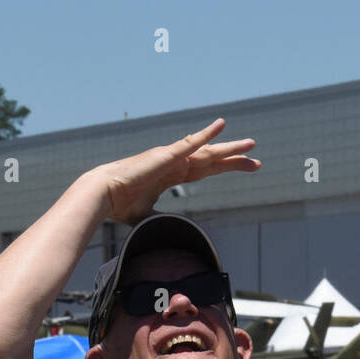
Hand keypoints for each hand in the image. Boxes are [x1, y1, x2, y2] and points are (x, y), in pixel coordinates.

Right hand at [95, 119, 258, 225]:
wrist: (103, 194)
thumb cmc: (119, 204)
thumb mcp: (147, 216)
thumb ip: (162, 219)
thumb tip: (170, 232)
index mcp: (170, 174)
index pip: (204, 170)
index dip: (224, 168)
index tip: (243, 168)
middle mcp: (174, 162)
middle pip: (211, 160)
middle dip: (235, 161)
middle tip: (256, 162)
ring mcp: (170, 157)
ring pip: (207, 151)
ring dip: (229, 148)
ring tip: (251, 145)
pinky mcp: (165, 156)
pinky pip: (190, 143)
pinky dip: (206, 134)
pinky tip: (222, 125)